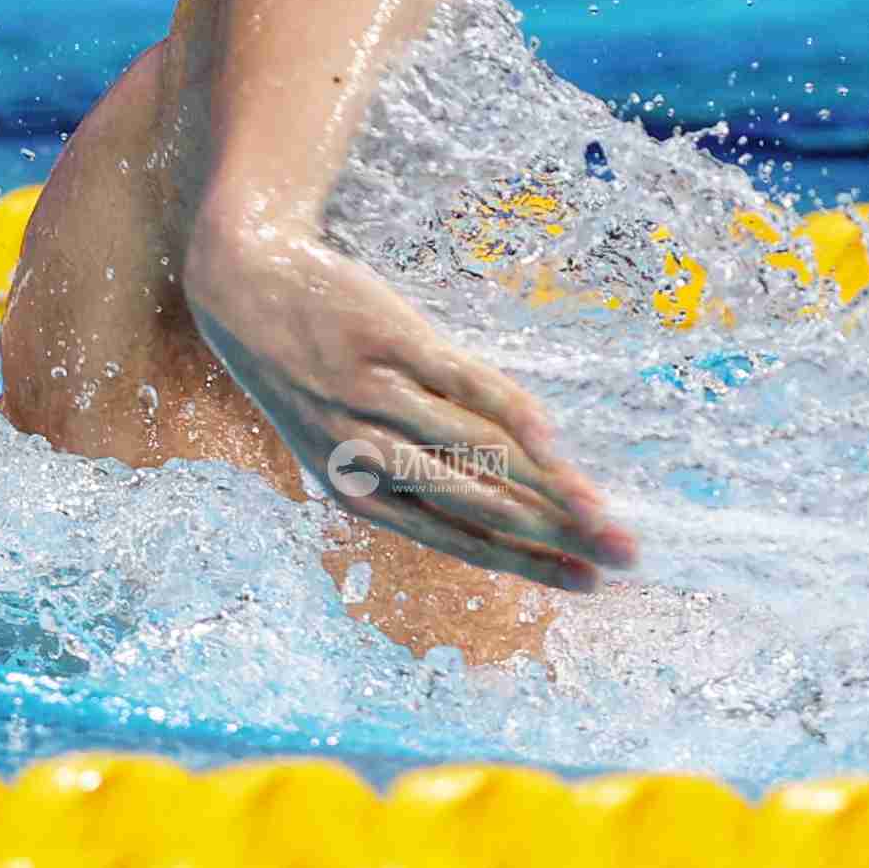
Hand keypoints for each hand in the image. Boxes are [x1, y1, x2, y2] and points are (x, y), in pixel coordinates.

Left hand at [184, 216, 639, 591]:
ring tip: (604, 511)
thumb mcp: (341, 437)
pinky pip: (462, 384)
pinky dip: (511, 414)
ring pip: (478, 454)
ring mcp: (376, 398)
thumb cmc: (309, 371)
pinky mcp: (390, 343)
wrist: (245, 283)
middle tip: (623, 558)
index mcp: (356, 493)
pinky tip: (553, 442)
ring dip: (549, 488)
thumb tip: (506, 504)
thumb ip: (411, 472)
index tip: (590, 583)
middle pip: (480, 505)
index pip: (459, 539)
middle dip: (556, 538)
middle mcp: (365, 455)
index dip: (528, 564)